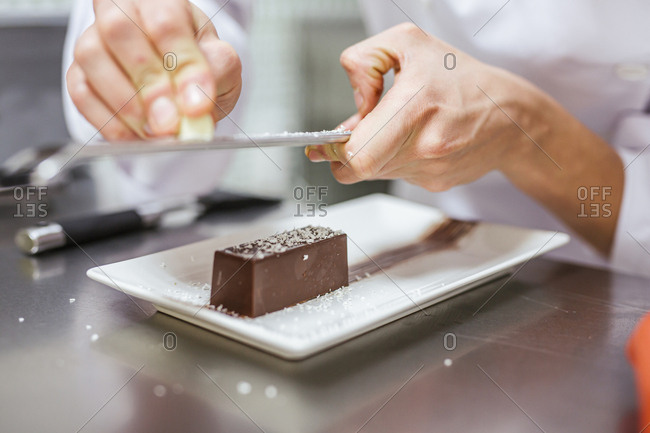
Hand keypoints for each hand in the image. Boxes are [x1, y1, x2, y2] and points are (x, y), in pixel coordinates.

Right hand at [66, 0, 241, 139]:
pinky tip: (138, 136)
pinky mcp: (79, 72)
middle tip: (171, 123)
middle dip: (149, 85)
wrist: (184, 82)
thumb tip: (195, 102)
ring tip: (157, 132)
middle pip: (120, 31)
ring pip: (92, 58)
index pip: (167, 22)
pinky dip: (110, 122)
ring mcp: (94, 38)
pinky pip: (81, 93)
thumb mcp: (222, 65)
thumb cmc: (201, 65)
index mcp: (163, 2)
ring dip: (126, 105)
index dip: (182, 65)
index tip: (196, 105)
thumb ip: (216, 75)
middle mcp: (123, 11)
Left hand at [306, 22, 541, 190]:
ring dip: (369, 155)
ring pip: (375, 173)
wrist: (511, 116)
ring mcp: (432, 168)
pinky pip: (397, 176)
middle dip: (343, 156)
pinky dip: (393, 160)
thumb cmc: (462, 78)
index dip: (332, 149)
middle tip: (340, 141)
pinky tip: (411, 140)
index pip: (357, 151)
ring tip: (387, 129)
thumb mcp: (409, 44)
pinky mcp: (436, 183)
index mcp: (416, 105)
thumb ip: (366, 62)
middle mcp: (425, 143)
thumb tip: (353, 106)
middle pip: (359, 169)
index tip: (321, 144)